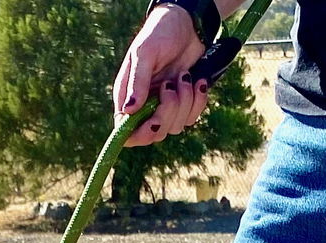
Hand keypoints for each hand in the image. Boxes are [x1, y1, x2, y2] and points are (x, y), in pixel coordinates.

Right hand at [112, 5, 209, 147]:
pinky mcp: (183, 104)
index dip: (139, 135)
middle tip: (170, 86)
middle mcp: (144, 105)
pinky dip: (198, 101)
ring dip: (185, 102)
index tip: (153, 123)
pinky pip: (191, 117)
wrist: (187, 25)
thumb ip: (137, 82)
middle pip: (154, 133)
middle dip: (167, 113)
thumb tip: (128, 111)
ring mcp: (164, 106)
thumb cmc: (159, 33)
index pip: (126, 131)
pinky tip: (198, 81)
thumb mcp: (145, 54)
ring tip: (184, 75)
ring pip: (175, 126)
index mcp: (128, 96)